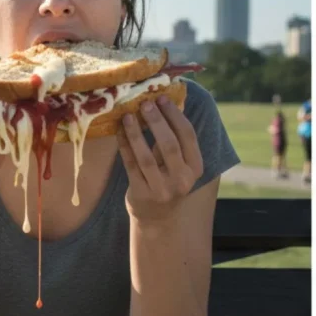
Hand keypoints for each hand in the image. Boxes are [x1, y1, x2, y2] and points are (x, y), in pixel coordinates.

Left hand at [118, 96, 203, 223]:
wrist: (156, 216)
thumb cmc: (167, 181)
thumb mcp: (179, 164)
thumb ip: (174, 140)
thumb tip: (163, 102)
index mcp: (195, 168)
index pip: (188, 136)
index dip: (175, 115)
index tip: (162, 98)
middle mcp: (182, 180)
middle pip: (169, 145)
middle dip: (156, 121)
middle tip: (145, 103)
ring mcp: (161, 189)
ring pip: (147, 156)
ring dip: (136, 133)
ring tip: (128, 115)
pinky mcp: (142, 194)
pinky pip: (130, 165)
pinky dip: (124, 146)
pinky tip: (119, 131)